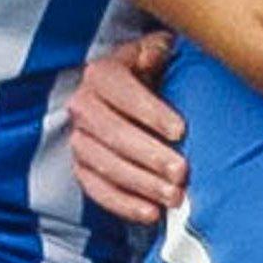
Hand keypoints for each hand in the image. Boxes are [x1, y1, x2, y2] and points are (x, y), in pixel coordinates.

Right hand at [66, 32, 188, 222]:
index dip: (151, 112)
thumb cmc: (155, 70)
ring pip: (104, 165)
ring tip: (174, 196)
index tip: (180, 131)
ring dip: (141, 184)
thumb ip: (158, 49)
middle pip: (113, 134)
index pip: (122, 92)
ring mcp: (79, 138)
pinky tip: (151, 213)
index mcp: (102, 73)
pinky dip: (123, 205)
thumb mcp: (158, 51)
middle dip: (149, 156)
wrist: (138, 91)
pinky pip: (97, 190)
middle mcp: (83, 104)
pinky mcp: (82, 167)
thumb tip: (154, 55)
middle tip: (182, 172)